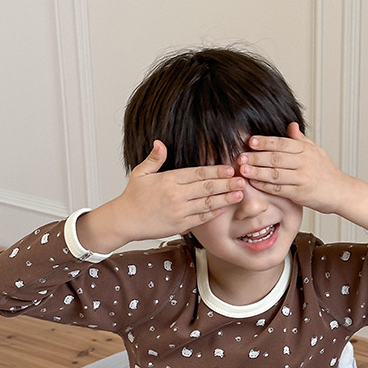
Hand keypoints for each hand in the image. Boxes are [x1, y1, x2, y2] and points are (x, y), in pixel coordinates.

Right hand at [116, 140, 245, 240]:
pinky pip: (201, 218)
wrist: (125, 221)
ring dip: (225, 198)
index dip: (216, 170)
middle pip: (207, 187)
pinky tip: (224, 207)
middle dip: (226, 183)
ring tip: (239, 193)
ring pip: (207, 204)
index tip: (229, 168)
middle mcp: (176, 195)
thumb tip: (160, 142)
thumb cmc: (132, 197)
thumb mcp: (141, 173)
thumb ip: (154, 158)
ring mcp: (179, 211)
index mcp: (169, 180)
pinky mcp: (180, 225)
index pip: (198, 173)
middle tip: (242, 179)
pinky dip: (214, 213)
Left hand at [238, 124, 367, 229]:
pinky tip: (254, 184)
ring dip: (257, 172)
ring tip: (243, 170)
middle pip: (277, 158)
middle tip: (241, 156)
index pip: (283, 143)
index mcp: (306, 150)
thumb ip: (300, 139)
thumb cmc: (326, 172)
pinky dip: (265, 187)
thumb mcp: (316, 151)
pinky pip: (279, 189)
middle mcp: (305, 162)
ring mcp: (303, 179)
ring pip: (276, 174)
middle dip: (257, 157)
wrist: (341, 192)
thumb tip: (290, 125)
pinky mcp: (300, 194)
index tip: (250, 141)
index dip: (266, 142)